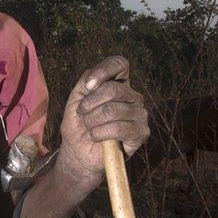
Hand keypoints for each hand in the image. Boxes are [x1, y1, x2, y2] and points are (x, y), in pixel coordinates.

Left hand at [57, 56, 149, 189]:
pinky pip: (118, 128)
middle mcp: (132, 97)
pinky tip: (97, 137)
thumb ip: (85, 83)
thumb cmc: (78, 125)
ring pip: (112, 110)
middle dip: (89, 105)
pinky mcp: (141, 132)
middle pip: (112, 89)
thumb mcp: (76, 100)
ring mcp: (139, 114)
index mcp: (118, 85)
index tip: (88, 85)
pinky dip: (100, 134)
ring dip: (92, 122)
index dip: (103, 71)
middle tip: (82, 115)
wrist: (78, 153)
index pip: (119, 64)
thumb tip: (94, 81)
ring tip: (90, 128)